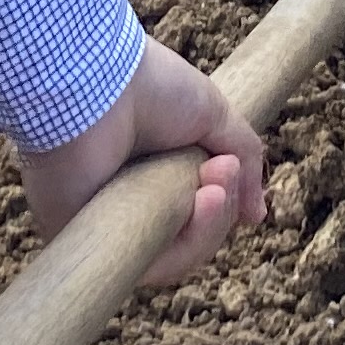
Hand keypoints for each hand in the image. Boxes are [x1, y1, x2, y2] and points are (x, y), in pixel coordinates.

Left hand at [17, 38, 264, 288]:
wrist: (100, 80)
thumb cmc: (150, 86)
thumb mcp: (213, 114)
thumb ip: (242, 160)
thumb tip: (256, 216)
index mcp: (152, 171)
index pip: (195, 212)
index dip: (221, 203)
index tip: (231, 168)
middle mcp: (129, 200)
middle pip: (189, 238)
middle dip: (219, 211)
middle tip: (223, 172)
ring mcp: (108, 223)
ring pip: (172, 256)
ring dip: (208, 226)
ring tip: (214, 188)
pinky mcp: (88, 239)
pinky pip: (146, 264)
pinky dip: (183, 244)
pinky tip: (200, 204)